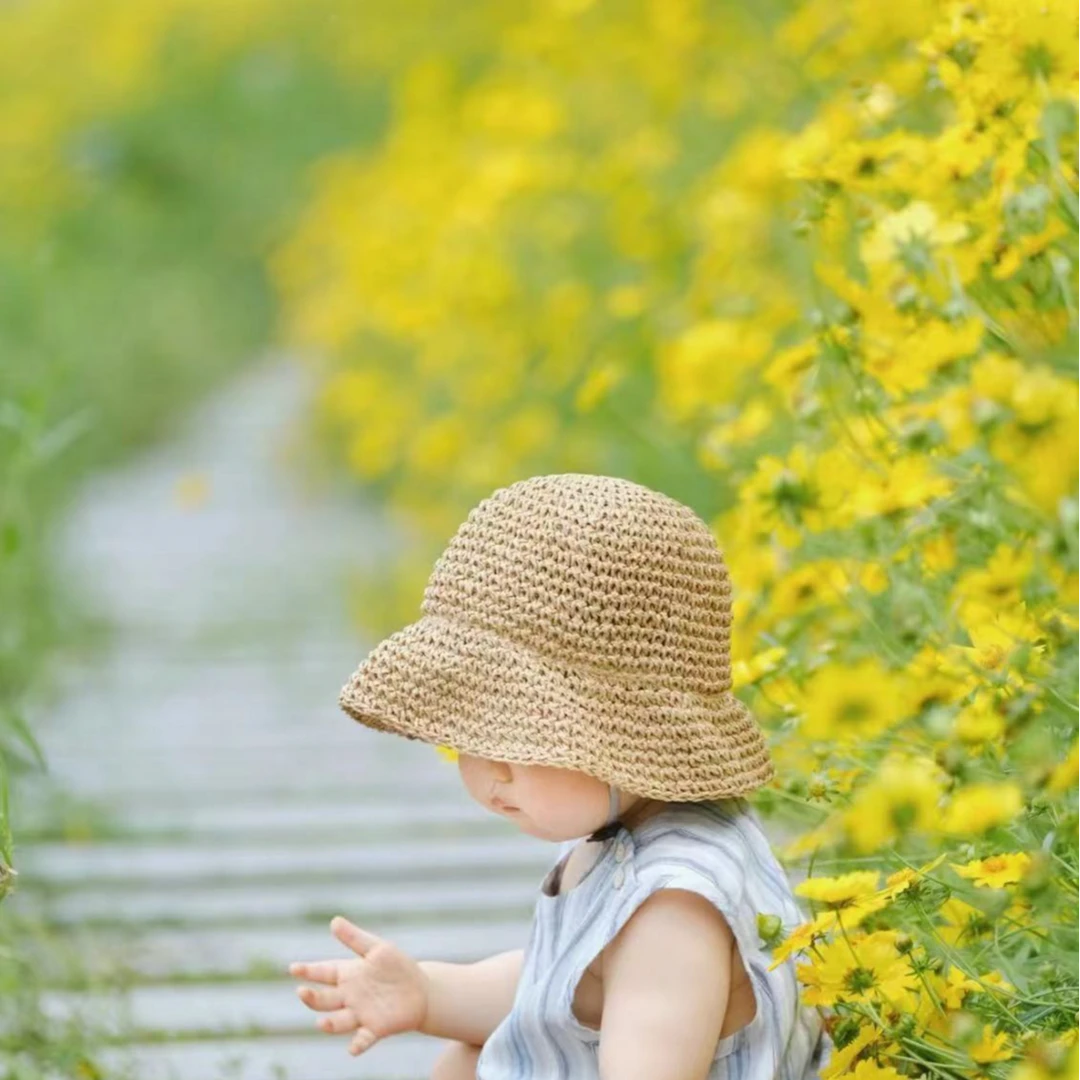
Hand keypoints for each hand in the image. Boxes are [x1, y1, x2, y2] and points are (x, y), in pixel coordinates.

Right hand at [290, 916, 429, 1055]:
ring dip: (329, 1024)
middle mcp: (349, 996)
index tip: (293, 968)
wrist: (422, 990)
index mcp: (348, 974)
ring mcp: (360, 1014)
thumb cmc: (397, 967)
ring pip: (338, 1022)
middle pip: (324, 999)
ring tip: (321, 1022)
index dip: (308, 971)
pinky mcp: (375, 1029)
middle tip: (302, 991)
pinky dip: (358, 1044)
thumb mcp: (377, 948)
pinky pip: (363, 1039)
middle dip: (312, 997)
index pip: (323, 972)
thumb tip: (334, 921)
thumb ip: (355, 938)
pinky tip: (353, 1048)